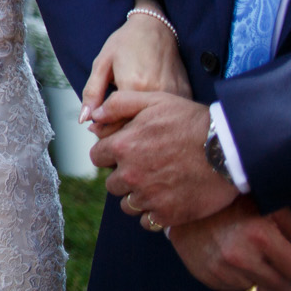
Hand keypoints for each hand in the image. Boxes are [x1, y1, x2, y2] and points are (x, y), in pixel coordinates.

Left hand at [81, 7, 190, 118]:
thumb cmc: (127, 42)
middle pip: (136, 126)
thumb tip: (85, 118)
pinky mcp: (185, 95)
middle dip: (120, 130)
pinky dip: (156, 118)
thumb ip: (92, 92)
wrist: (156, 27)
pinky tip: (147, 113)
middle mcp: (156, 94)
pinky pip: (167, 115)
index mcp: (133, 86)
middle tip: (109, 124)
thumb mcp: (102, 63)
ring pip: (153, 123)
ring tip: (127, 118)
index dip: (105, 129)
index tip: (97, 128)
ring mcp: (174, 96)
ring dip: (139, 126)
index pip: (117, 123)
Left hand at [89, 91, 237, 230]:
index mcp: (122, 147)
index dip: (111, 155)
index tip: (128, 153)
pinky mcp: (169, 215)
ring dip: (137, 197)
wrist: (229, 149)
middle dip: (124, 177)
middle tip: (146, 169)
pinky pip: (147, 222)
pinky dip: (153, 214)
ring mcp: (149, 197)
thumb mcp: (152, 100)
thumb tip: (93, 117)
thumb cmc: (191, 121)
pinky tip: (166, 200)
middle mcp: (130, 175)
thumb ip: (117, 105)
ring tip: (157, 185)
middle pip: (112, 184)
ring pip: (128, 205)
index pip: (97, 158)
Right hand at [169, 198, 290, 290]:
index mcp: (260, 236)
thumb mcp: (268, 207)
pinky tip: (230, 258)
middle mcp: (239, 255)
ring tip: (246, 252)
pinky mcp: (206, 276)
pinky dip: (238, 276)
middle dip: (281, 273)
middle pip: (281, 285)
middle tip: (271, 258)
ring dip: (259, 276)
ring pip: (258, 287)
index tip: (289, 261)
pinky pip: (235, 287)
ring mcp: (220, 268)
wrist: (182, 201)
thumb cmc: (231, 203)